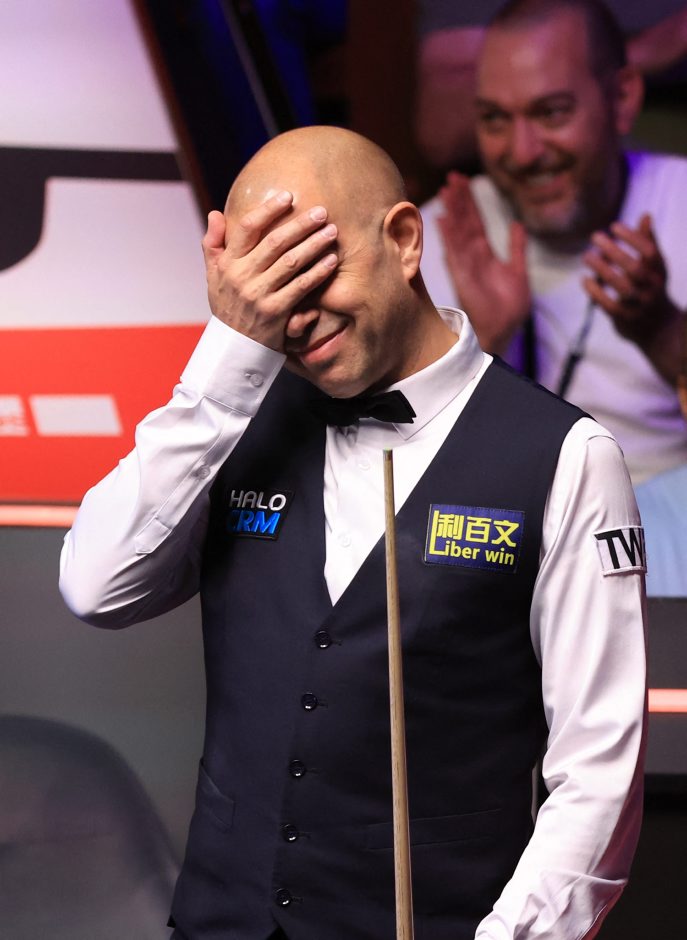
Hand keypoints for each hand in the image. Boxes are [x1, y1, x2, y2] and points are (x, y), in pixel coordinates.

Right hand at [201, 191, 337, 351]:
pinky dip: (318, 273)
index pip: (248, 228)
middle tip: (322, 212)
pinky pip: (301, 287)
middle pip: (275, 242)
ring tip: (332, 232)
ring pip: (291, 262)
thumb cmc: (227, 306)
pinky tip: (331, 261)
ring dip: (314, 245)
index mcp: (228, 263)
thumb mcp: (213, 276)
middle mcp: (242, 276)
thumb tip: (215, 214)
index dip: (269, 210)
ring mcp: (259, 294)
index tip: (289, 196)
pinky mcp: (275, 312)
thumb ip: (213, 245)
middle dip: (301, 225)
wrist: (232, 347)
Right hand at [437, 171, 530, 354]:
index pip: (476, 222)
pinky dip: (449, 236)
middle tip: (452, 175)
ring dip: (453, 211)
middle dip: (459, 199)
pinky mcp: (462, 277)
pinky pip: (454, 252)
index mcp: (486, 255)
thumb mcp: (519, 273)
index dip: (470, 202)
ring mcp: (466, 265)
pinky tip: (443, 219)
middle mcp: (473, 257)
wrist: (504, 330)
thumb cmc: (509, 308)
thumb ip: (517, 249)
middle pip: (464, 222)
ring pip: (458, 232)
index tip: (464, 181)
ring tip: (447, 189)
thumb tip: (517, 224)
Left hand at [583, 213, 683, 383]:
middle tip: (595, 236)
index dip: (633, 237)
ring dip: (601, 269)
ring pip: (621, 285)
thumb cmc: (652, 289)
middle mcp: (652, 288)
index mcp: (659, 272)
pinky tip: (584, 279)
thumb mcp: (655, 267)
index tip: (614, 226)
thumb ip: (649, 242)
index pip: (649, 251)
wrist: (658, 328)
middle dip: (614, 250)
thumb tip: (645, 215)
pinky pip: (608, 304)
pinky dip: (595, 291)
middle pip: (634, 267)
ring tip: (586, 255)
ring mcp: (639, 304)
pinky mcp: (624, 318)